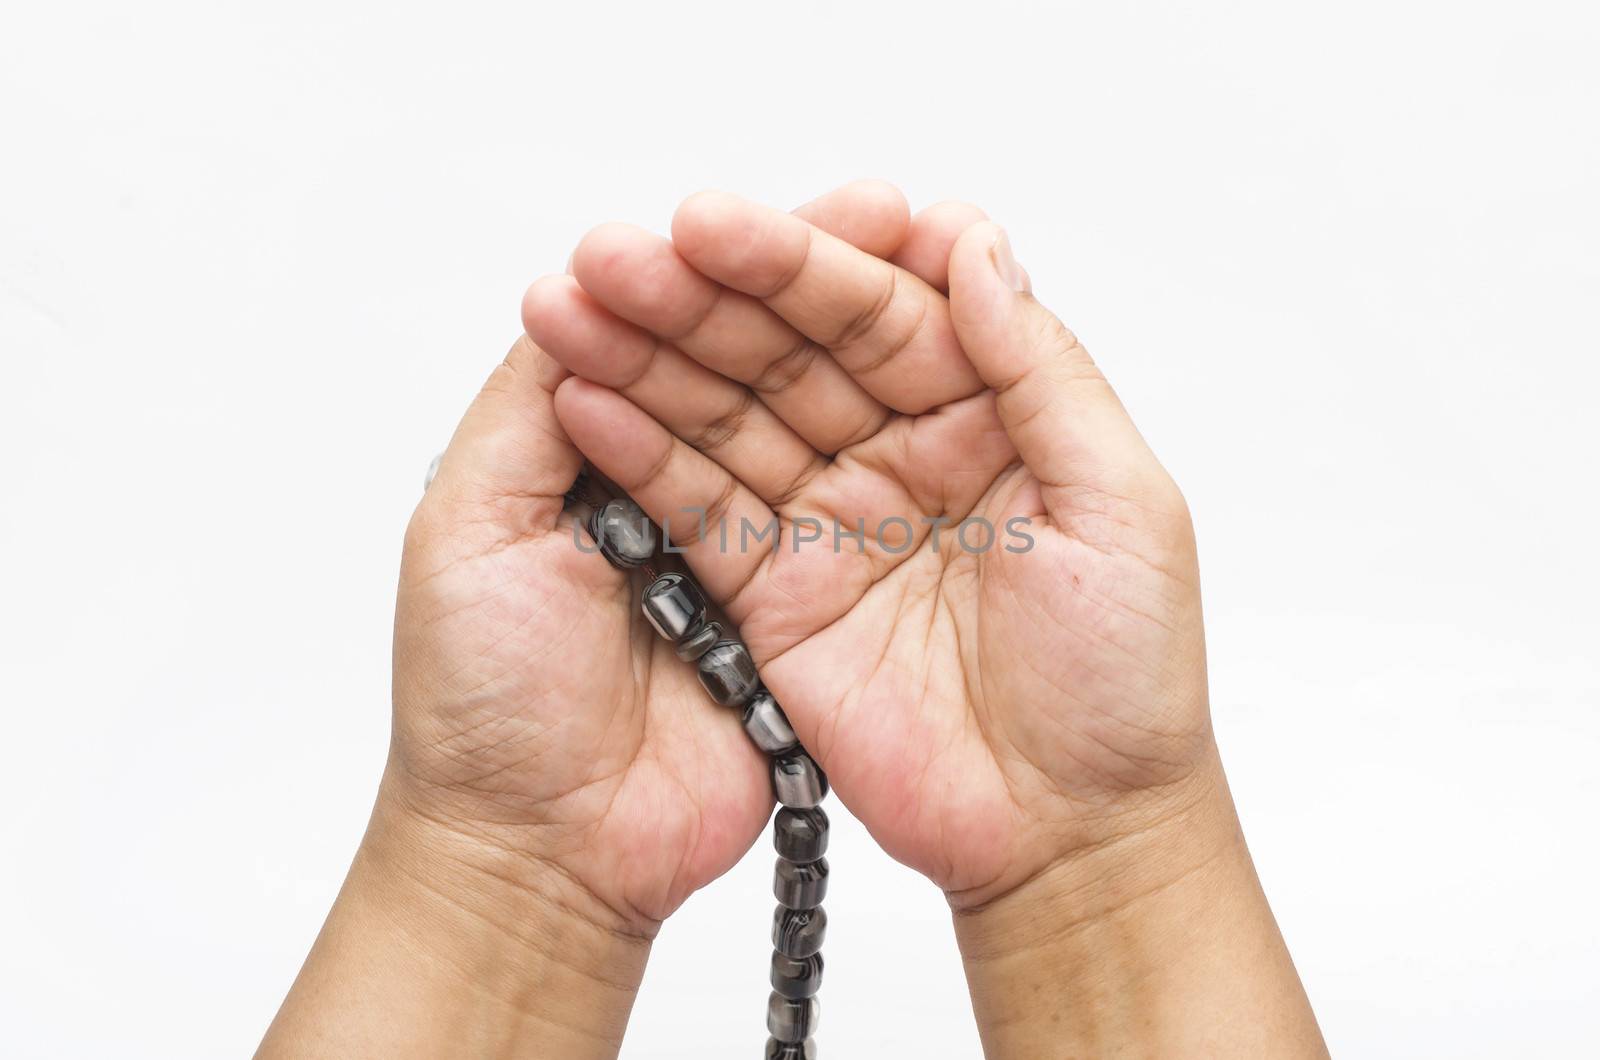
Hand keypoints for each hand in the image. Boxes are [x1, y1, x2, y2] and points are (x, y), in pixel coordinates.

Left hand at [261, 181, 928, 1058]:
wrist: (546, 853)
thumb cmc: (483, 701)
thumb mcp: (471, 522)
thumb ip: (528, 404)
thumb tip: (585, 286)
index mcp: (582, 449)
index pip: (662, 324)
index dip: (719, 267)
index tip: (785, 216)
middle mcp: (669, 483)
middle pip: (746, 358)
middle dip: (804, 283)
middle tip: (874, 218)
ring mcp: (740, 544)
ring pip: (801, 421)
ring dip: (850, 345)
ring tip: (908, 269)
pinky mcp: (796, 607)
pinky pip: (832, 514)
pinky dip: (873, 447)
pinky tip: (915, 383)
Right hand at [525, 191, 1208, 907]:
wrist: (1067, 833)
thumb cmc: (1124, 682)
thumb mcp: (1120, 509)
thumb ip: (1042, 371)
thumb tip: (972, 242)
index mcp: (990, 414)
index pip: (885, 311)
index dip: (803, 265)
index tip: (722, 226)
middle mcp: (902, 450)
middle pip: (790, 351)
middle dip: (704, 299)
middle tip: (620, 256)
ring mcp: (832, 517)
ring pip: (731, 418)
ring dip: (650, 359)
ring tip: (573, 308)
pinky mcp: (775, 590)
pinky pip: (701, 510)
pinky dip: (642, 457)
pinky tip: (586, 402)